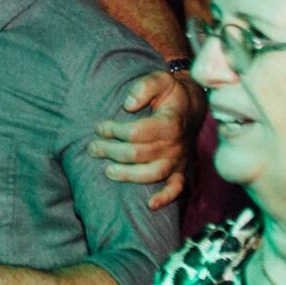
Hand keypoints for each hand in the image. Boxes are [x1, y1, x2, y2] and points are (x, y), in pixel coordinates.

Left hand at [90, 69, 193, 209]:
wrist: (192, 107)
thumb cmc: (171, 94)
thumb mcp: (160, 80)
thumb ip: (144, 87)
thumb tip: (128, 104)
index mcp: (169, 123)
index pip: (136, 133)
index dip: (114, 131)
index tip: (99, 127)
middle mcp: (175, 144)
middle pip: (138, 154)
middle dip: (111, 151)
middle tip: (92, 147)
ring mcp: (178, 159)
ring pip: (152, 174)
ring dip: (128, 175)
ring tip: (107, 171)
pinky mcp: (181, 169)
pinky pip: (177, 188)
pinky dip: (165, 198)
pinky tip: (150, 205)